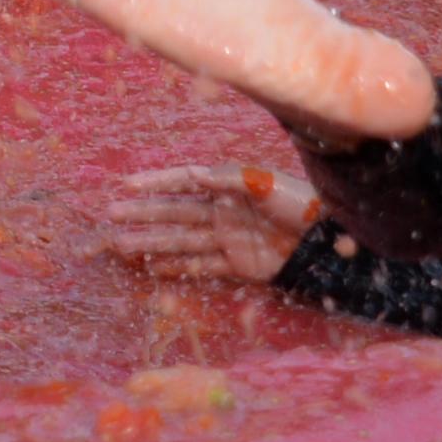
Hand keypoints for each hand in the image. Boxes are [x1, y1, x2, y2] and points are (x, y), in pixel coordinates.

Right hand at [105, 166, 317, 283]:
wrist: (330, 240)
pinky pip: (202, 265)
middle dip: (144, 213)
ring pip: (182, 239)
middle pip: (175, 211)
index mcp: (228, 187)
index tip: (126, 185)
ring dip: (152, 241)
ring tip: (121, 244)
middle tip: (112, 215)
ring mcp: (228, 238)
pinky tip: (153, 266)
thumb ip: (230, 179)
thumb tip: (196, 174)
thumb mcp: (267, 182)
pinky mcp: (238, 264)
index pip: (183, 182)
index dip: (155, 183)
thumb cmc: (301, 203)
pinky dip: (178, 267)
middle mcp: (223, 211)